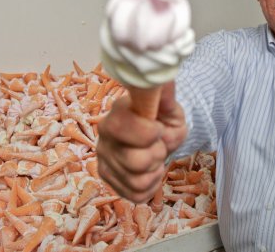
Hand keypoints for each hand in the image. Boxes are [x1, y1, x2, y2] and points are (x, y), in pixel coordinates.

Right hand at [96, 81, 186, 202]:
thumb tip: (162, 80)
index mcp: (117, 113)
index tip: (159, 128)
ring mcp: (104, 159)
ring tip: (155, 157)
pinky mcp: (108, 177)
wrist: (155, 135)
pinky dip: (151, 185)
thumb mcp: (170, 108)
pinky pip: (136, 194)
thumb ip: (166, 98)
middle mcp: (104, 137)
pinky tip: (150, 171)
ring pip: (137, 180)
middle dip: (157, 154)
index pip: (121, 126)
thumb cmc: (162, 119)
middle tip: (159, 145)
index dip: (148, 133)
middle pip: (135, 161)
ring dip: (155, 171)